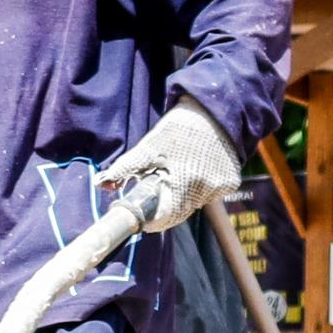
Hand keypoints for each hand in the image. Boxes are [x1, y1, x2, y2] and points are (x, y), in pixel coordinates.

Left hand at [102, 95, 240, 227]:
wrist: (213, 112)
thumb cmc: (176, 130)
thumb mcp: (148, 147)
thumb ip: (125, 168)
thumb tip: (101, 185)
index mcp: (183, 181)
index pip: (165, 217)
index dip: (151, 219)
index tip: (142, 215)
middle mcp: (206, 188)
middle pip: (179, 213)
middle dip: (165, 205)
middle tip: (158, 185)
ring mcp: (221, 187)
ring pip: (194, 204)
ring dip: (182, 196)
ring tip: (178, 171)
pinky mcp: (231, 183)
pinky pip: (209, 195)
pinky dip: (199, 188)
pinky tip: (196, 168)